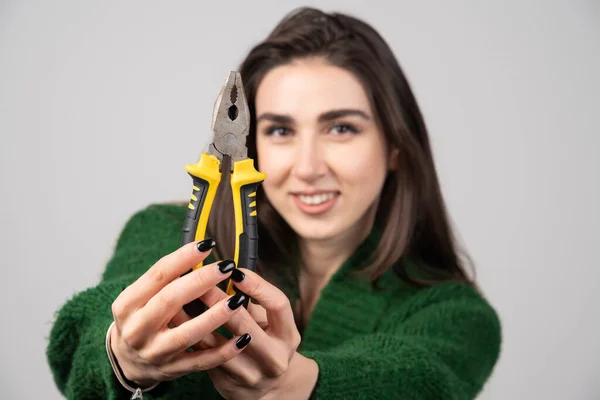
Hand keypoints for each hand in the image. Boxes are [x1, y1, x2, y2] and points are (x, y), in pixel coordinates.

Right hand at [108, 239, 251, 387]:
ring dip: (216, 317)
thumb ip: (164, 279)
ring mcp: (155, 352)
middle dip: (201, 281)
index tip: (207, 244)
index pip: (157, 275)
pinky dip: (224, 351)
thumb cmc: (141, 319)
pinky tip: (243, 338)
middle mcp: (137, 329)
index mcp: (127, 305)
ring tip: (238, 300)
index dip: (183, 258)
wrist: (126, 363)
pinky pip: (202, 361)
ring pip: (188, 334)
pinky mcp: (172, 370)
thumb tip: (200, 251)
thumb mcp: (140, 298)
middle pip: (171, 300)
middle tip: (226, 267)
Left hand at [170, 268, 317, 399]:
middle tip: (201, 279)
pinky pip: (205, 358)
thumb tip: (225, 272)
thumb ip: (252, 302)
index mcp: (288, 336)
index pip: (278, 305)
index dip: (258, 285)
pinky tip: (178, 321)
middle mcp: (274, 358)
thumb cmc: (265, 341)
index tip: (235, 271)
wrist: (267, 388)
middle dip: (220, 299)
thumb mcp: (268, 323)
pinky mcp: (229, 385)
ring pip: (219, 344)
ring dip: (197, 318)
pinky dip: (189, 337)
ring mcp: (252, 375)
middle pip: (245, 325)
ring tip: (180, 297)